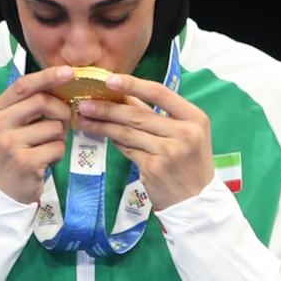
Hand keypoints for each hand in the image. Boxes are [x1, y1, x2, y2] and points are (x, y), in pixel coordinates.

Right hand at [0, 65, 75, 203]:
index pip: (23, 86)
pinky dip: (58, 155)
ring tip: (47, 149)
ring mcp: (10, 144)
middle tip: (64, 122)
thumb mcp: (9, 127)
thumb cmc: (11, 155)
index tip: (69, 72)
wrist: (1, 193)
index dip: (47, 76)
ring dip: (59, 138)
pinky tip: (47, 162)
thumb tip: (60, 85)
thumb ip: (27, 107)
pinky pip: (57, 148)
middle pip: (42, 102)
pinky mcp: (25, 162)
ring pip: (54, 127)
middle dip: (61, 111)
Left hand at [75, 74, 214, 209]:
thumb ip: (160, 115)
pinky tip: (100, 134)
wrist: (197, 200)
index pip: (160, 93)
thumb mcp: (186, 134)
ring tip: (84, 118)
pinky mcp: (153, 168)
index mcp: (194, 118)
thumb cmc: (190, 162)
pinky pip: (127, 149)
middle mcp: (184, 133)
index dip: (133, 84)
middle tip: (85, 102)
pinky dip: (113, 140)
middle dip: (108, 107)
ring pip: (127, 132)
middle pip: (138, 114)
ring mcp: (168, 151)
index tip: (110, 80)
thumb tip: (126, 95)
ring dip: (103, 124)